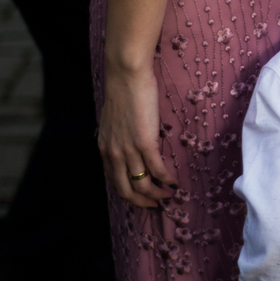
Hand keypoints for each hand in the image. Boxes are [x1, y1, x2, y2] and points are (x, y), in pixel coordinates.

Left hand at [98, 63, 178, 207]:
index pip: (114, 181)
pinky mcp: (145, 143)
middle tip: (155, 205)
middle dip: (142, 201)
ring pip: (142, 184)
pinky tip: (174, 182)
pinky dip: (167, 179)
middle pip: (126, 190)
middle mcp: (113, 153)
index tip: (141, 197)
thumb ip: (118, 136)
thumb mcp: (113, 120)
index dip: (129, 193)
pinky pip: (157, 169)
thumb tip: (129, 143)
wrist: (126, 76)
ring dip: (157, 194)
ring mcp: (128, 150)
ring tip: (168, 195)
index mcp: (105, 148)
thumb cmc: (122, 91)